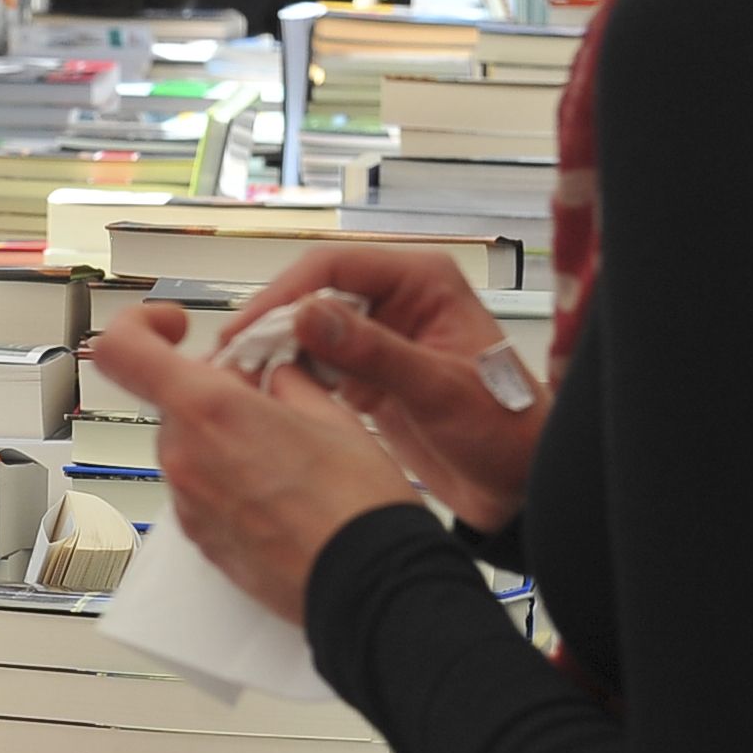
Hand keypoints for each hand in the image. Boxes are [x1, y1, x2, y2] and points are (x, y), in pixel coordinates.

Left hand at [83, 301, 424, 621]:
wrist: (370, 587)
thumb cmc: (359, 506)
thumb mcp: (332, 414)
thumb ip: (285, 381)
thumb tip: (272, 372)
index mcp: (210, 411)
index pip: (123, 349)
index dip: (141, 325)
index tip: (174, 325)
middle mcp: (185, 457)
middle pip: (170, 402)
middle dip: (213, 392)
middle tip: (269, 397)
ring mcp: (188, 504)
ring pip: (187, 447)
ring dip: (222, 438)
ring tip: (285, 452)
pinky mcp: (200, 540)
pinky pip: (199, 491)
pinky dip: (226, 479)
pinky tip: (278, 490)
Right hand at [224, 242, 549, 529]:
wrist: (521, 486)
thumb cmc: (506, 429)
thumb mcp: (439, 389)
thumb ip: (374, 351)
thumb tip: (306, 314)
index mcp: (422, 283)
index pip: (334, 266)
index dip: (285, 293)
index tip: (249, 327)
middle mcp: (396, 301)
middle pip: (312, 294)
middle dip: (270, 323)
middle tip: (230, 356)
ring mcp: (378, 338)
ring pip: (306, 330)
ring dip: (273, 351)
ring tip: (236, 377)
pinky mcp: (366, 376)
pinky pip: (314, 365)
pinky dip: (288, 378)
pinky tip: (264, 396)